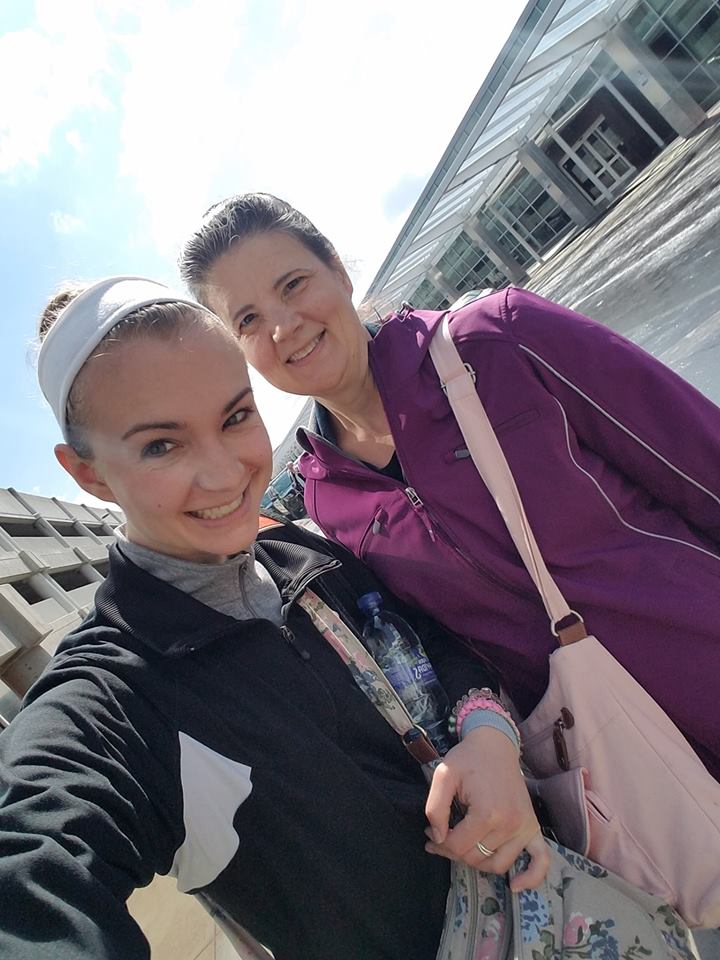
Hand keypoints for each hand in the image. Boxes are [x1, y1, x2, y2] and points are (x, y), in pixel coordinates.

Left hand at [424, 725, 549, 890]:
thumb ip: (435, 807)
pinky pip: (540, 862)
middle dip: (453, 852)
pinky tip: (515, 885)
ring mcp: (525, 828)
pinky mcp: (534, 828)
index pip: (459, 847)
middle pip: (476, 858)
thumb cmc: (468, 758)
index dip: (439, 843)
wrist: (496, 745)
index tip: (430, 831)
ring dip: (476, 862)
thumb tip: (438, 837)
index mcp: (488, 812)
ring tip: (461, 846)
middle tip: (440, 837)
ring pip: (497, 864)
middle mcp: (510, 824)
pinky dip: (530, 878)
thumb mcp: (444, 775)